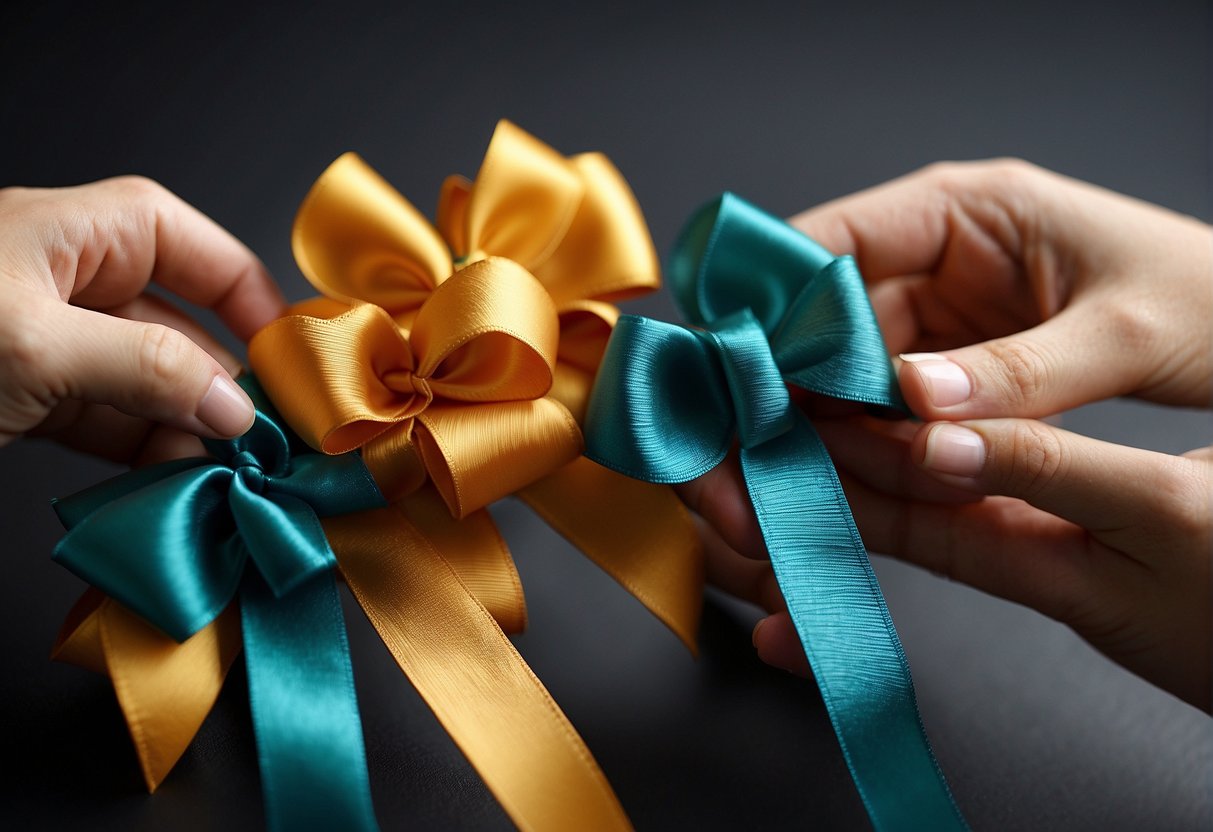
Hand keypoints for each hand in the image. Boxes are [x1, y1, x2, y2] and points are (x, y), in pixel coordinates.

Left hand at [0, 177, 285, 464]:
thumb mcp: (36, 346)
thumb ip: (145, 370)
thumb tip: (233, 407)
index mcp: (73, 235)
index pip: (188, 245)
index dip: (245, 294)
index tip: (289, 353)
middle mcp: (66, 284)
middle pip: (176, 326)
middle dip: (222, 384)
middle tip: (264, 438)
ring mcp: (49, 346)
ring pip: (147, 384)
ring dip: (187, 430)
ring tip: (224, 472)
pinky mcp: (28, 401)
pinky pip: (108, 423)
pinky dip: (144, 454)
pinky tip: (176, 484)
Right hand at [681, 160, 1211, 709]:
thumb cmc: (1208, 296)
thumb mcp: (1124, 333)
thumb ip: (1020, 373)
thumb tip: (914, 404)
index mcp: (964, 211)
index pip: (830, 243)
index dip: (771, 306)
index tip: (737, 371)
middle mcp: (933, 258)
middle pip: (822, 320)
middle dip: (788, 388)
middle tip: (754, 451)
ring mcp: (937, 317)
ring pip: (844, 373)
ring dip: (822, 428)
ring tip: (796, 483)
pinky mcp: (949, 369)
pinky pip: (884, 408)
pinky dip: (868, 448)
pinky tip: (852, 486)